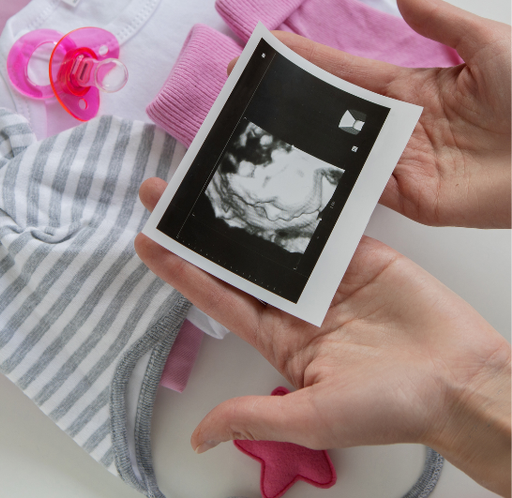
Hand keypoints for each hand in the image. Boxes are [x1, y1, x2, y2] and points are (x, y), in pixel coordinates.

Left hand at [135, 177, 510, 495]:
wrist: (464, 386)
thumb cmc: (394, 410)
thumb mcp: (314, 419)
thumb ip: (254, 417)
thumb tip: (199, 438)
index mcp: (277, 337)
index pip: (214, 296)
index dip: (179, 268)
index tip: (145, 239)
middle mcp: (294, 304)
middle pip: (232, 257)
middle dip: (196, 226)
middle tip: (160, 189)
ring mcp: (326, 277)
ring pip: (270, 234)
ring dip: (239, 204)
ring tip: (203, 171)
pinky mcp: (360, 255)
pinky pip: (321, 223)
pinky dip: (296, 201)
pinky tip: (267, 173)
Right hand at [266, 0, 509, 227]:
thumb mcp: (495, 44)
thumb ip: (444, 22)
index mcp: (418, 87)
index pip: (348, 71)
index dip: (307, 60)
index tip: (265, 49)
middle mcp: (403, 126)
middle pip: (332, 113)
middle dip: (285, 102)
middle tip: (237, 92)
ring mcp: (406, 164)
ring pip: (338, 151)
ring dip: (297, 143)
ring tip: (248, 133)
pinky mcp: (416, 200)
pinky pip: (364, 192)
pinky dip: (330, 184)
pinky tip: (292, 174)